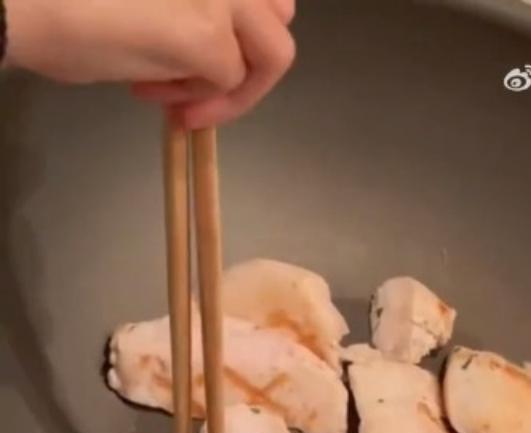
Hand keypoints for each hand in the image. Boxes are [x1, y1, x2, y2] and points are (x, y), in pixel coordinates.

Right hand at [5, 0, 294, 125]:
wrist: (30, 2)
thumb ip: (190, 7)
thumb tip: (208, 50)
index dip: (238, 26)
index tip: (197, 56)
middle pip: (278, 14)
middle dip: (245, 57)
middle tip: (197, 84)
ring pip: (273, 53)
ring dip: (232, 87)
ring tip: (176, 98)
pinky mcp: (210, 37)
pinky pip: (230, 82)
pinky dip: (201, 103)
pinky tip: (147, 91)